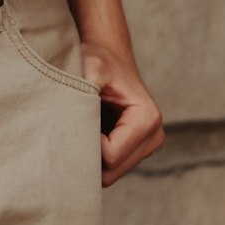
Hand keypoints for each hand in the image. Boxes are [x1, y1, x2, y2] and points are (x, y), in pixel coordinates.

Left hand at [80, 39, 164, 186]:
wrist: (109, 52)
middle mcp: (154, 136)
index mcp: (147, 119)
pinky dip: (97, 154)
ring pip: (111, 173)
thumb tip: (71, 117)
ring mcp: (148, 145)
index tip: (79, 116)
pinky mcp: (138, 149)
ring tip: (84, 124)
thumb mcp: (91, 69)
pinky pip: (112, 167)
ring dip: (93, 155)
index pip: (111, 156)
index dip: (87, 142)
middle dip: (90, 155)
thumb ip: (84, 92)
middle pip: (112, 171)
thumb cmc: (99, 58)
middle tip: (74, 126)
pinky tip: (90, 130)